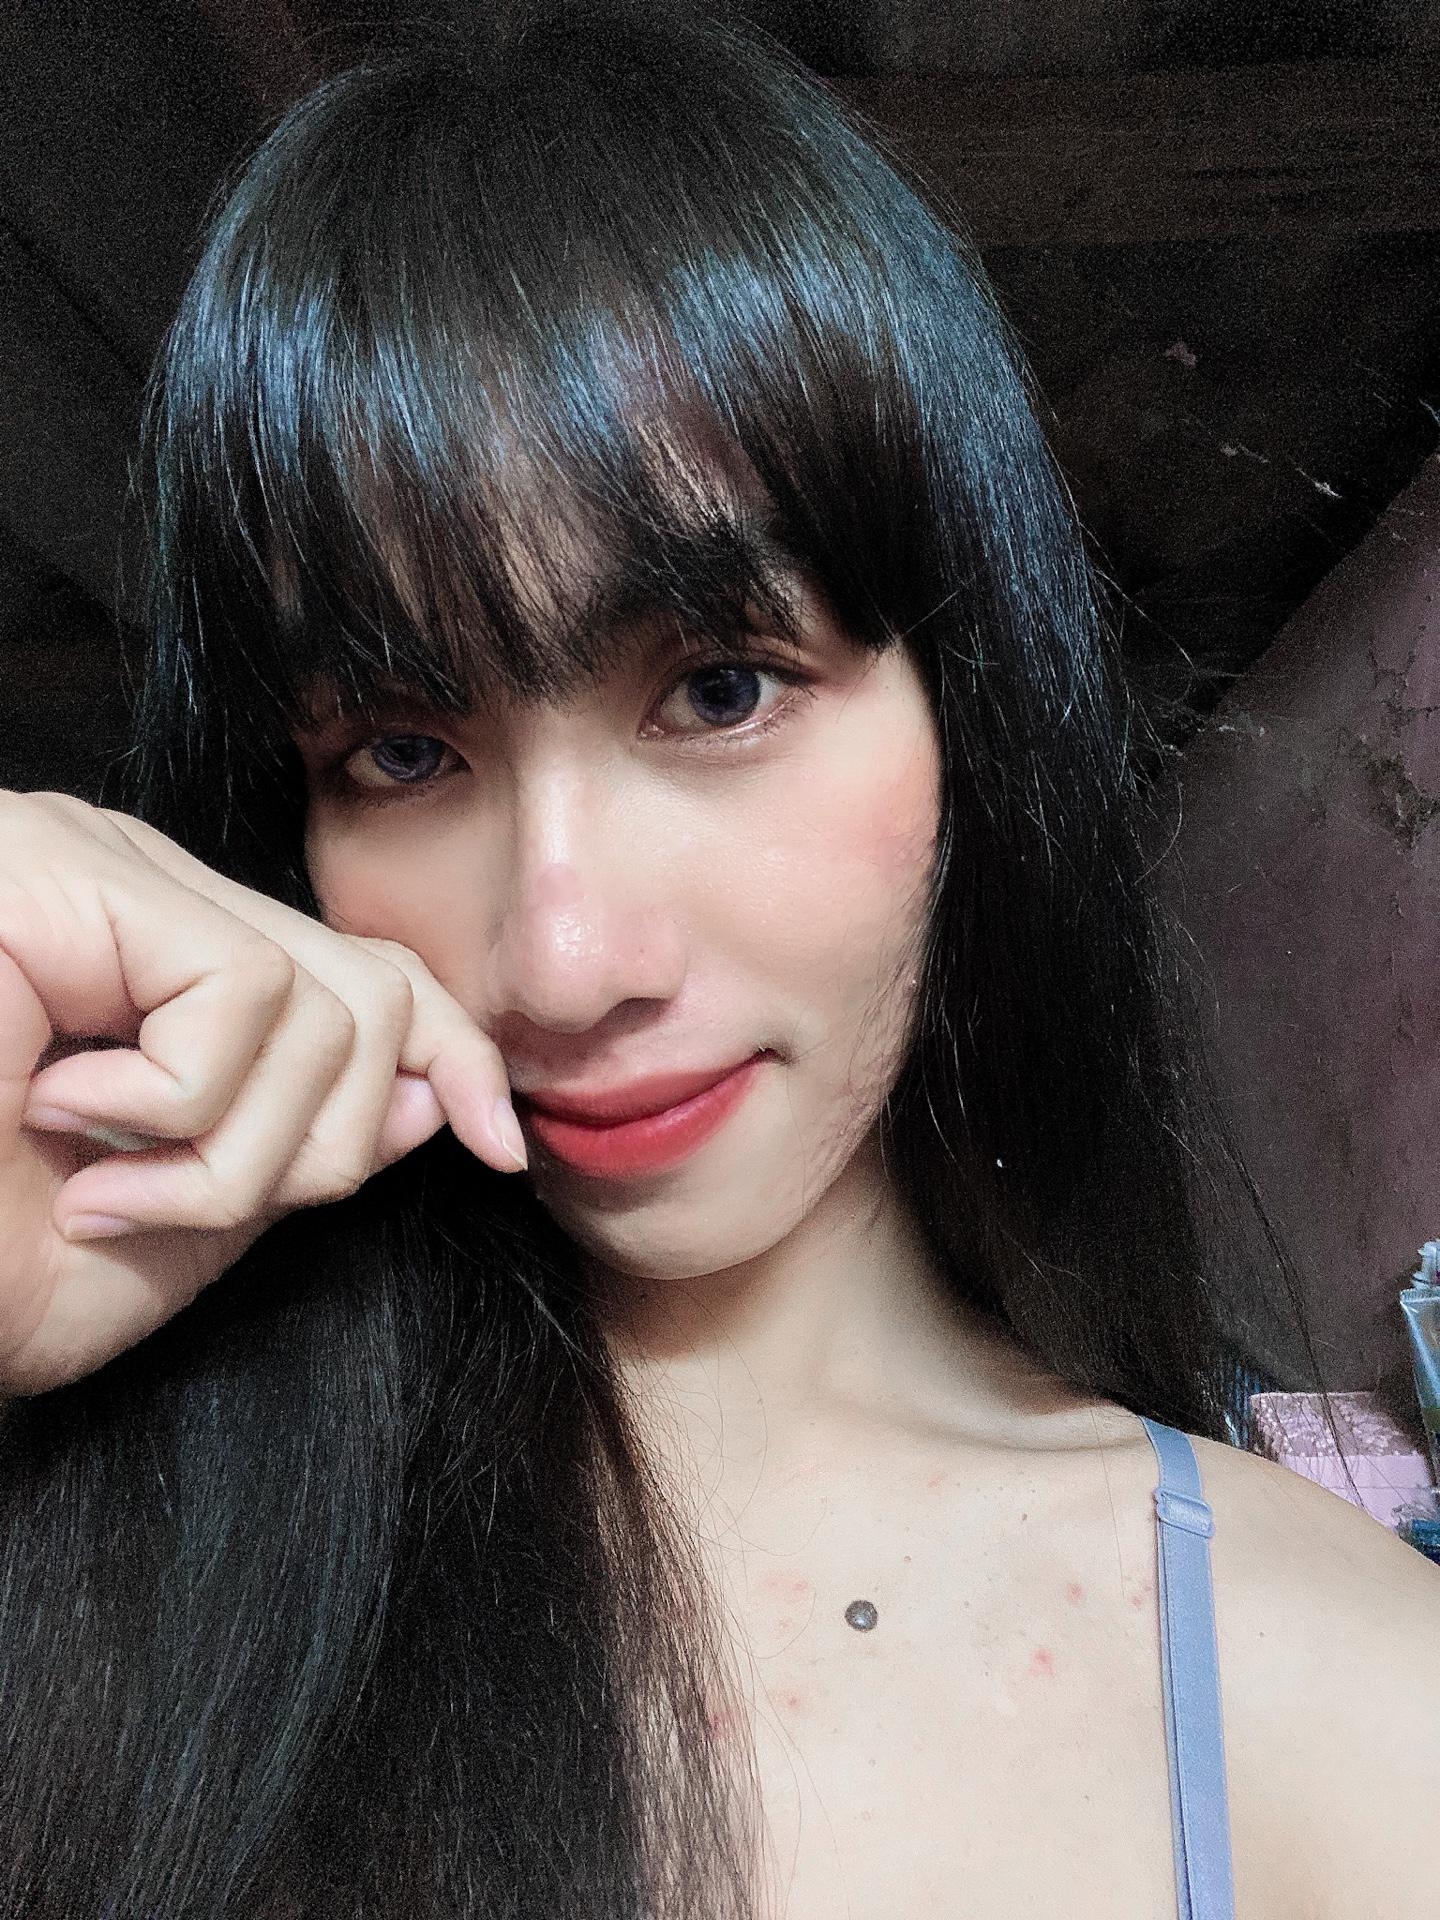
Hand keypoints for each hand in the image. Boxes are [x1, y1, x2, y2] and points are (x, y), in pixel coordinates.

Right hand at [0, 790, 525, 1396]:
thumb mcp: (178, 1227)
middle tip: (156, 1204)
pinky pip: (244, 994)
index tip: (499, 1146)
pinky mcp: (62, 870)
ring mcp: (95, 866)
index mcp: (159, 964)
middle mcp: (135, 894)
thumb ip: (296, 1153)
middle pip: (370, 993)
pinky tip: (60, 1121)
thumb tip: (430, 1093)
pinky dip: (177, 1111)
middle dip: (314, 1144)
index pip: (361, 975)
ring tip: (93, 1182)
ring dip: (226, 1150)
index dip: (447, 1053)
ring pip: (329, 1005)